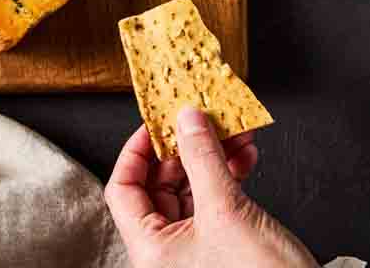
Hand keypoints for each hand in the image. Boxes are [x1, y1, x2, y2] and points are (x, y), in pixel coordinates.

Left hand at [105, 108, 318, 267]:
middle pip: (159, 184)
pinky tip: (246, 156)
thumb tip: (187, 119)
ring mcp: (194, 249)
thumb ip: (202, 158)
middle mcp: (167, 251)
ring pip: (191, 188)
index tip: (156, 122)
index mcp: (151, 250)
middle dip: (185, 147)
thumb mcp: (226, 210)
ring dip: (213, 156)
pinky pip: (215, 200)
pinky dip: (229, 174)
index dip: (136, 151)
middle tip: (202, 118)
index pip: (123, 189)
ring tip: (235, 131)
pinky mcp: (221, 246)